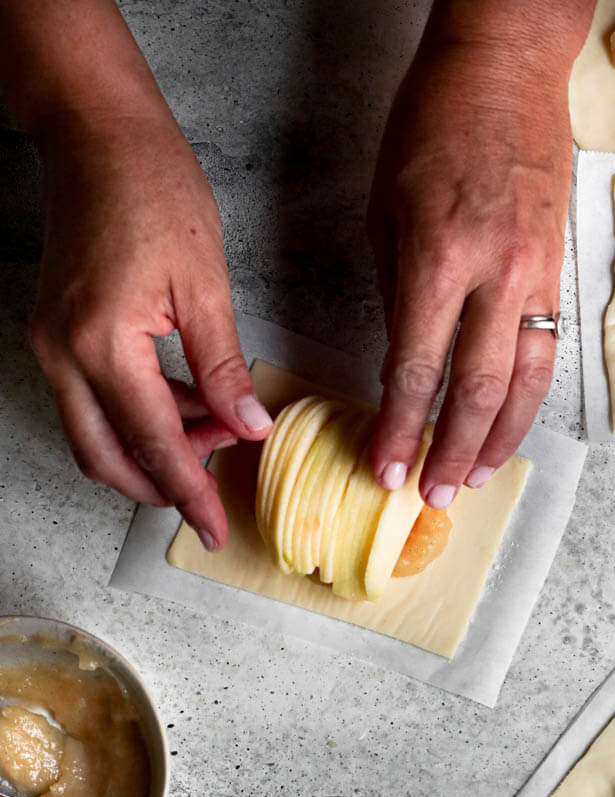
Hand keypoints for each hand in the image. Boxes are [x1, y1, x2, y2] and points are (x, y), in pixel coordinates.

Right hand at [29, 111, 270, 549]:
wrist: (97, 135)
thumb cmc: (152, 189)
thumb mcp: (205, 283)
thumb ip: (223, 367)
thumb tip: (247, 426)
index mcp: (102, 346)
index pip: (154, 445)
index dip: (190, 493)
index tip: (215, 530)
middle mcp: (63, 354)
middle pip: (107, 459)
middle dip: (161, 484)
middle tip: (215, 488)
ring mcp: (53, 345)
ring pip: (97, 434)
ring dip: (153, 448)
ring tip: (218, 430)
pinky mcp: (58, 333)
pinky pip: (94, 400)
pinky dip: (139, 415)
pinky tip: (191, 402)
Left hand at [368, 33, 573, 506]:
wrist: (508, 69)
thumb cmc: (433, 127)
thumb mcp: (387, 210)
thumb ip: (397, 296)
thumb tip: (398, 369)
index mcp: (440, 257)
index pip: (417, 370)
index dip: (401, 429)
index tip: (386, 468)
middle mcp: (496, 274)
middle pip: (479, 391)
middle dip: (452, 452)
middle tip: (433, 496)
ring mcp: (536, 273)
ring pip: (527, 381)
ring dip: (499, 439)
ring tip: (474, 477)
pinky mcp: (558, 269)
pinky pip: (548, 349)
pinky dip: (528, 397)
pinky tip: (510, 425)